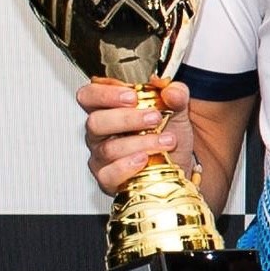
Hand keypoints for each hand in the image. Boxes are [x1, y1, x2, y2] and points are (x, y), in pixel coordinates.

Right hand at [79, 78, 194, 193]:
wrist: (180, 162)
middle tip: (154, 117)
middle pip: (95, 122)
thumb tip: (172, 91)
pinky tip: (144, 160)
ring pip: (108, 149)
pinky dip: (127, 167)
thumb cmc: (168, 132)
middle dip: (127, 119)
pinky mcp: (108, 179)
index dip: (104, 94)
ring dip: (141, 143)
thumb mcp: (177, 109)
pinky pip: (108, 174)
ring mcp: (101, 157)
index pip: (89, 96)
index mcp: (108, 109)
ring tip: (166, 140)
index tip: (132, 96)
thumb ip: (176, 94)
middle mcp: (100, 132)